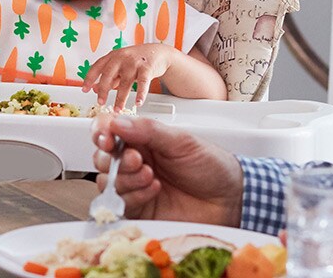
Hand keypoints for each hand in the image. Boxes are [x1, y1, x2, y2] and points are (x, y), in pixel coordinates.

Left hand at [82, 44, 171, 109]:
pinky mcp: (147, 68)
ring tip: (118, 109)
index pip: (97, 67)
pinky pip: (143, 83)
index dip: (89, 78)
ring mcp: (134, 62)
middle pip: (108, 74)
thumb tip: (95, 89)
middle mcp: (122, 57)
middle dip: (103, 90)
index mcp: (112, 56)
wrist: (158, 52)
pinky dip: (141, 94)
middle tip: (100, 103)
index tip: (84, 90)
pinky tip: (138, 103)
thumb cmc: (137, 60)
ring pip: (125, 82)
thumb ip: (109, 77)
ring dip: (121, 98)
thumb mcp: (120, 65)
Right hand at [91, 114, 243, 225]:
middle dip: (112, 158)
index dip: (102, 133)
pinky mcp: (140, 210)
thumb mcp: (181, 141)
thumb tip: (117, 122)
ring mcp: (136, 187)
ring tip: (151, 174)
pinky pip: (121, 204)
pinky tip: (154, 189)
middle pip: (103, 158)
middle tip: (135, 157)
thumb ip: (148, 131)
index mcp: (144, 140)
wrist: (229, 199)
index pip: (111, 132)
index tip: (106, 137)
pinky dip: (135, 195)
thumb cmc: (211, 166)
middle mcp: (136, 162)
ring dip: (126, 177)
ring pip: (108, 182)